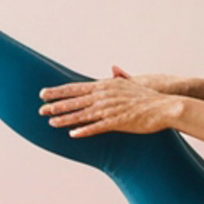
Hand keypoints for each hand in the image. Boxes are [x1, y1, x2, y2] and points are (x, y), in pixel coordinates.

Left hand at [39, 66, 181, 136]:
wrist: (165, 106)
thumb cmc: (149, 97)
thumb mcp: (132, 84)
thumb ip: (120, 77)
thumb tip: (113, 68)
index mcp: (106, 86)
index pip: (76, 88)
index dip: (59, 91)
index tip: (44, 93)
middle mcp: (105, 96)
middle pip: (76, 100)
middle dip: (56, 105)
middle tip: (39, 109)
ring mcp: (111, 109)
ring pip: (83, 114)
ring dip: (66, 118)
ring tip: (51, 122)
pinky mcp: (118, 122)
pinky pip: (98, 127)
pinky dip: (85, 130)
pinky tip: (73, 134)